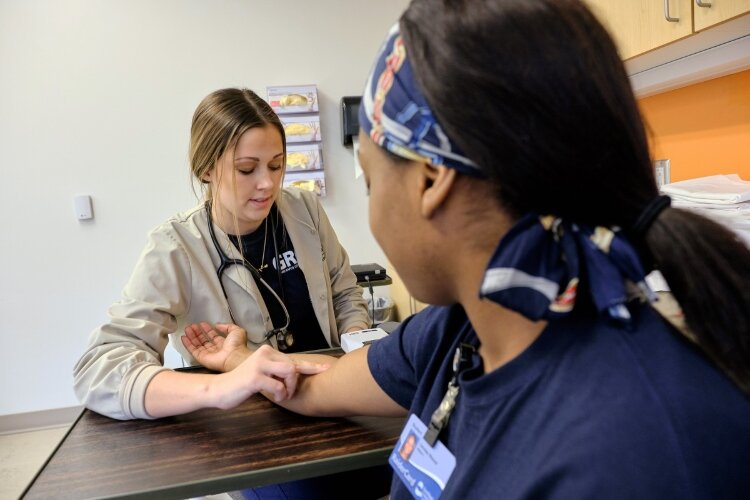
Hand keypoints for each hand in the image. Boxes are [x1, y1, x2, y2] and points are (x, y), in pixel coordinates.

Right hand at [181, 322, 250, 371]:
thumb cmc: (238, 346)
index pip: (213, 336)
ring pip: (197, 345)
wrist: (235, 357)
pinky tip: (184, 337)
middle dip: (198, 332)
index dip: (208, 330)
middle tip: (192, 326)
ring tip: (187, 328)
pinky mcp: (202, 359)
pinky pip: (193, 351)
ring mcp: (208, 355)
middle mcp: (216, 350)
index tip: (202, 324)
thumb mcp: (236, 330)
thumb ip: (227, 326)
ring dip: (192, 337)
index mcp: (225, 344)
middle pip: (204, 340)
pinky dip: (187, 344)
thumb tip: (218, 325)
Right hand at [211, 345, 329, 408]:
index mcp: (268, 352)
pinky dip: (281, 395)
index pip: (294, 359)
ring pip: (289, 373)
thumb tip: (297, 374)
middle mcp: (265, 354)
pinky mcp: (255, 377)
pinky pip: (279, 386)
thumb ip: (278, 372)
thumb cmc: (242, 384)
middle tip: (288, 394)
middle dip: (295, 383)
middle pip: (294, 367)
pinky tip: (275, 397)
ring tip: (282, 396)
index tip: (327, 368)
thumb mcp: (263, 374)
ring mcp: (259, 364)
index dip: (312, 365)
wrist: (220, 390)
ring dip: (289, 388)